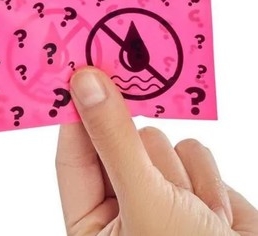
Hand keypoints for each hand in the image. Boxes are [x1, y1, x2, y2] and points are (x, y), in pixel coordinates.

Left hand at [55, 68, 257, 234]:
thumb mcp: (145, 203)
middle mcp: (123, 209)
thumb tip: (84, 83)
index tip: (79, 71)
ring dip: (183, 175)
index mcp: (92, 225)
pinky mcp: (201, 192)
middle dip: (142, 154)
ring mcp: (163, 198)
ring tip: (196, 215)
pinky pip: (195, 153)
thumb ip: (114, 140)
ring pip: (159, 142)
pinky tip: (218, 218)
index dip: (76, 116)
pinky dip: (210, 181)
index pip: (73, 156)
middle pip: (117, 143)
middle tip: (147, 147)